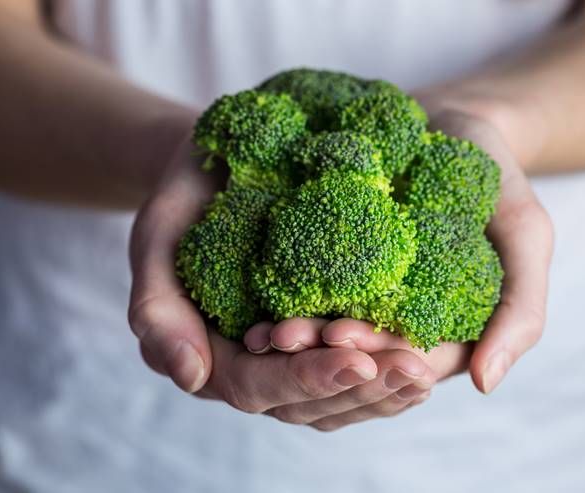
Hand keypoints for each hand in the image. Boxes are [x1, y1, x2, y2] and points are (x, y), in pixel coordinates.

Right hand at [128, 137, 434, 427]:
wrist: (216, 171)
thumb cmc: (185, 201)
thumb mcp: (157, 240)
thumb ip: (157, 308)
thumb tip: (191, 378)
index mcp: (212, 354)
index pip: (257, 386)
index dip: (306, 378)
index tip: (358, 360)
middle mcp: (254, 366)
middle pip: (307, 404)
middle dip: (362, 390)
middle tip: (414, 369)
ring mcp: (290, 356)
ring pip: (337, 398)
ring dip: (385, 390)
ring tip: (427, 369)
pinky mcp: (321, 334)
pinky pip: (356, 368)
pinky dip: (389, 367)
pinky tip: (428, 355)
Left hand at [247, 108, 553, 397]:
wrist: (448, 120)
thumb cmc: (490, 172)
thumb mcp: (524, 231)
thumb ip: (520, 305)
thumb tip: (485, 384)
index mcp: (445, 328)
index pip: (410, 364)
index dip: (375, 359)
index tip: (341, 338)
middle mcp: (399, 324)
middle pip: (359, 361)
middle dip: (322, 356)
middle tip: (283, 337)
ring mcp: (362, 301)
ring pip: (325, 344)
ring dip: (296, 344)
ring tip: (264, 331)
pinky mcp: (331, 271)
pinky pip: (304, 300)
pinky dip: (282, 311)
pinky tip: (252, 309)